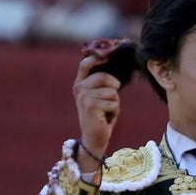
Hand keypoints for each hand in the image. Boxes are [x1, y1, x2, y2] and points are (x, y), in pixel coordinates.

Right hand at [72, 54, 121, 169]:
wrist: (94, 137)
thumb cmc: (101, 116)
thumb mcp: (100, 96)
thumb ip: (103, 83)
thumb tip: (116, 68)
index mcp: (80, 83)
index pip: (85, 64)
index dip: (97, 58)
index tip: (107, 57)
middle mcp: (79, 88)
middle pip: (104, 77)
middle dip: (114, 88)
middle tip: (109, 102)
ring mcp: (83, 96)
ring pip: (112, 92)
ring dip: (115, 103)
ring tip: (106, 112)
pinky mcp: (90, 105)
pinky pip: (114, 103)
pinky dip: (115, 112)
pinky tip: (106, 118)